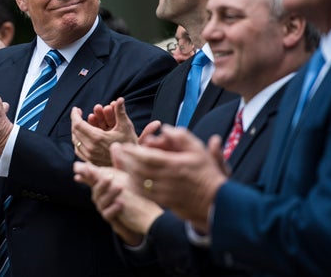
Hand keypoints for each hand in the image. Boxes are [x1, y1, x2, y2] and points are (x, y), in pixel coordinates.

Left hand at [71, 97, 137, 165]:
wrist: (131, 168)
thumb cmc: (129, 146)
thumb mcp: (126, 127)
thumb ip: (120, 112)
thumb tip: (119, 99)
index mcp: (96, 138)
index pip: (78, 124)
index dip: (75, 115)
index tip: (76, 109)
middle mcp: (90, 148)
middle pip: (75, 131)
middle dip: (75, 121)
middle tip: (78, 114)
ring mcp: (89, 156)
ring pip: (75, 141)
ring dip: (76, 131)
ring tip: (81, 124)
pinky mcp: (90, 162)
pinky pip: (78, 150)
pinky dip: (79, 141)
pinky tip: (83, 137)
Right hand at [74, 162, 160, 245]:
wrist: (139, 216)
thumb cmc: (130, 194)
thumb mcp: (125, 176)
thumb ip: (119, 162)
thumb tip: (114, 145)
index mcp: (102, 184)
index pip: (91, 177)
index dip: (84, 172)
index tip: (77, 166)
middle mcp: (100, 196)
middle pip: (96, 189)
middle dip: (100, 182)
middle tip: (109, 176)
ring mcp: (104, 207)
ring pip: (101, 201)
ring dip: (110, 193)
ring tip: (120, 187)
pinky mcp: (111, 218)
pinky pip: (108, 214)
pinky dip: (113, 208)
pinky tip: (121, 203)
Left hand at [110, 125, 227, 227]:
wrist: (215, 202)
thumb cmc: (207, 174)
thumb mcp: (199, 151)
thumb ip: (182, 137)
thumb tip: (166, 128)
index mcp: (174, 165)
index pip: (147, 157)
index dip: (133, 152)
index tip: (123, 145)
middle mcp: (167, 179)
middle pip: (138, 169)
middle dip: (124, 160)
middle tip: (115, 151)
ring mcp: (164, 193)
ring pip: (139, 182)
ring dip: (127, 172)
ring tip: (120, 162)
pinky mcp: (164, 202)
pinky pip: (143, 194)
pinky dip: (134, 185)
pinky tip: (130, 178)